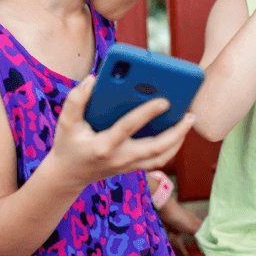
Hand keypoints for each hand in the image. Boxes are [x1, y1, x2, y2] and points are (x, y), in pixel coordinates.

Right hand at [50, 76, 194, 191]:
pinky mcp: (133, 168)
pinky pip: (159, 160)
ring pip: (161, 158)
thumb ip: (75, 100)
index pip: (129, 128)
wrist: (68, 176)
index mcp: (103, 146)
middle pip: (156, 149)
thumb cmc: (68, 145)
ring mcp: (128, 166)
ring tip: (189, 120)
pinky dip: (172, 147)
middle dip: (176, 133)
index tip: (164, 101)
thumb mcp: (65, 122)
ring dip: (179, 140)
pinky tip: (178, 132)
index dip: (147, 113)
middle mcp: (119, 159)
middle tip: (191, 114)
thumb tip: (93, 79)